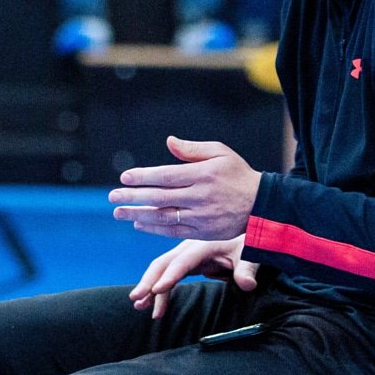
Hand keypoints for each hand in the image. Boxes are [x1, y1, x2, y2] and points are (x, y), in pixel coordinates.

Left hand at [110, 136, 262, 239]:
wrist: (262, 205)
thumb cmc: (238, 174)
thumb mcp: (221, 153)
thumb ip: (193, 149)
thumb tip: (169, 142)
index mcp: (203, 174)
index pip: (166, 176)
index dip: (144, 177)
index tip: (125, 177)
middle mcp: (201, 196)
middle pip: (160, 197)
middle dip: (133, 197)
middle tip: (112, 196)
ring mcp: (202, 216)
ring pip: (164, 216)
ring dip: (138, 214)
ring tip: (118, 212)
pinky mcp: (204, 232)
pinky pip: (174, 231)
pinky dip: (155, 228)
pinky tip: (139, 223)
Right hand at [128, 235, 256, 317]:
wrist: (246, 229)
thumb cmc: (247, 241)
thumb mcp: (250, 254)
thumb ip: (247, 269)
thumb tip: (247, 284)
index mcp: (202, 245)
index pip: (182, 262)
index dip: (169, 276)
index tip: (156, 290)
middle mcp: (189, 248)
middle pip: (163, 264)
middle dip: (147, 281)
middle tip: (136, 298)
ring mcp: (185, 255)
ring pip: (161, 270)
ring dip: (149, 288)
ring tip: (139, 306)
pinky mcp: (187, 262)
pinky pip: (168, 276)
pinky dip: (160, 290)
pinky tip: (155, 307)